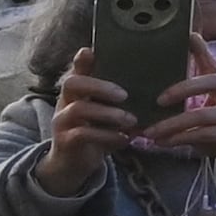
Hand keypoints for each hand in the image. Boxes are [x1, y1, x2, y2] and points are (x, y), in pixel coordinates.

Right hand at [34, 50, 141, 193]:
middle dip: (100, 86)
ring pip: (79, 109)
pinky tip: (124, 139)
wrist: (73, 164)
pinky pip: (83, 134)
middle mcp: (65, 102)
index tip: (91, 50)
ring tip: (131, 121)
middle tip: (125, 95)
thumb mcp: (106, 113)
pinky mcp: (65, 141)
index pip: (76, 70)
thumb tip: (153, 84)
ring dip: (109, 114)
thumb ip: (118, 99)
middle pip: (72, 83)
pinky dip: (107, 136)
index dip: (82, 61)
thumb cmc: (96, 133)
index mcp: (77, 92)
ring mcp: (62, 121)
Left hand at [136, 33, 215, 196]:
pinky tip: (166, 142)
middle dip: (182, 89)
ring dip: (173, 124)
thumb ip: (196, 103)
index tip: (189, 37)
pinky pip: (207, 134)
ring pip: (203, 115)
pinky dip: (182, 139)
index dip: (203, 51)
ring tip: (151, 132)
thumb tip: (160, 98)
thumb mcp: (215, 114)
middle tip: (159, 100)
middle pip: (212, 82)